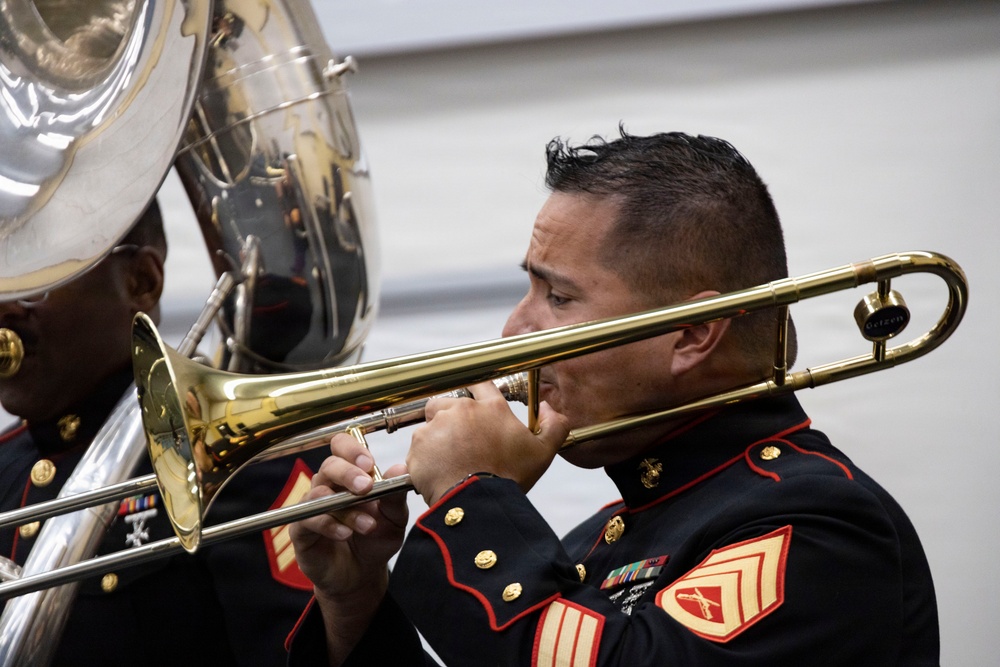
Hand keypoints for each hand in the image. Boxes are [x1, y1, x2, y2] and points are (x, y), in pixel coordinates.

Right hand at [289, 433, 408, 661]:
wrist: (362, 574)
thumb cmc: (376, 539)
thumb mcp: (394, 518)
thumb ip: (395, 494)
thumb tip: (401, 467)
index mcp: (351, 475)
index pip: (342, 447)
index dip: (352, 450)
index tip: (369, 463)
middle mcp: (328, 485)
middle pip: (329, 465)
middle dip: (349, 473)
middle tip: (367, 487)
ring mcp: (312, 506)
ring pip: (320, 493)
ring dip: (347, 508)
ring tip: (368, 525)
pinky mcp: (301, 529)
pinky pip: (308, 519)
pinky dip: (328, 525)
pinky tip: (345, 534)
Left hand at [406, 380, 569, 505]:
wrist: (477, 503)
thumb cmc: (509, 478)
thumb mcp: (543, 452)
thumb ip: (554, 425)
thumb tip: (548, 408)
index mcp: (491, 408)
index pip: (481, 384)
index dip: (476, 392)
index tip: (473, 404)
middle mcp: (462, 410)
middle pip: (448, 402)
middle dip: (450, 418)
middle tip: (460, 442)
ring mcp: (437, 425)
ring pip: (430, 423)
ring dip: (436, 438)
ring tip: (449, 461)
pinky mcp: (419, 445)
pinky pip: (418, 447)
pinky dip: (424, 457)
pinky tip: (438, 472)